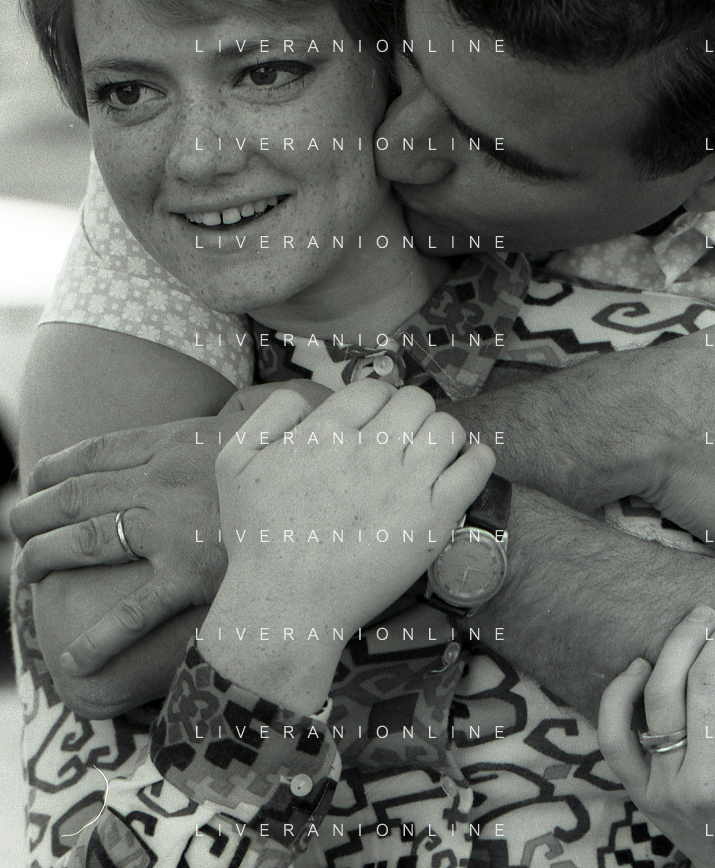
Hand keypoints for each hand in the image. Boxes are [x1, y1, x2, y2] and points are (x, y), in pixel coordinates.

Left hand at [10, 380, 328, 674]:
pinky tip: (72, 658)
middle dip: (35, 510)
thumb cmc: (302, 454)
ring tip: (22, 571)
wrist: (329, 489)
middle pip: (78, 494)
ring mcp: (169, 527)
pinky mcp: (188, 574)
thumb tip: (243, 410)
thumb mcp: (268, 421)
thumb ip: (243, 417)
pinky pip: (132, 611)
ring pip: (87, 540)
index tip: (34, 477)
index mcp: (175, 442)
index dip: (58, 465)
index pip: (99, 451)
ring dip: (44, 556)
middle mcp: (160, 480)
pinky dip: (99, 638)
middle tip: (13, 524)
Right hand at [203, 379, 494, 708]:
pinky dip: (476, 459)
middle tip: (404, 444)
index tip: (378, 426)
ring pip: (447, 427)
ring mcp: (405, 483)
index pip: (375, 389)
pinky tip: (464, 466)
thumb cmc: (256, 541)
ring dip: (442, 436)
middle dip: (411, 417)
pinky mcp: (433, 519)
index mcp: (326, 432)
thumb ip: (268, 415)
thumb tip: (306, 398)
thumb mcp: (234, 463)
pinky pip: (475, 467)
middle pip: (415, 401)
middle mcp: (369, 450)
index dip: (379, 403)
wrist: (285, 607)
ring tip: (432, 458)